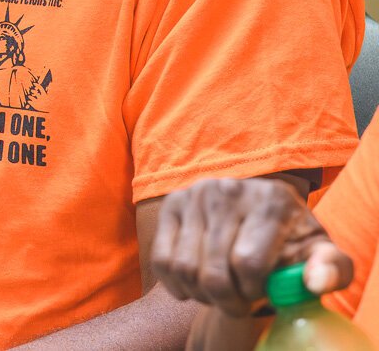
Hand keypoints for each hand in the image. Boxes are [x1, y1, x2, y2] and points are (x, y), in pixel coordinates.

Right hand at [151, 176, 352, 315]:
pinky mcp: (172, 203)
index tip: (263, 292)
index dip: (254, 291)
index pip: (248, 263)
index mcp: (272, 200)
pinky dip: (176, 285)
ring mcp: (196, 194)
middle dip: (227, 301)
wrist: (261, 213)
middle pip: (214, 272)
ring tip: (220, 293)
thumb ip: (331, 269)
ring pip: (184, 268)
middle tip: (239, 304)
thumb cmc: (293, 241)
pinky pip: (162, 260)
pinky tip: (195, 286)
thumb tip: (314, 282)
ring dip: (201, 295)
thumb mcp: (321, 254)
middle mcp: (229, 189)